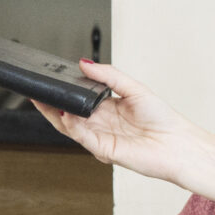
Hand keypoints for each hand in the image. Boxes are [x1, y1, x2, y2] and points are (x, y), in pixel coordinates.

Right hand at [35, 63, 214, 201]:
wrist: (178, 145)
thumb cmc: (163, 119)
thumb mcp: (134, 88)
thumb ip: (109, 76)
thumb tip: (85, 63)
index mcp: (107, 108)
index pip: (79, 98)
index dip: (65, 90)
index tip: (51, 78)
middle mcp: (101, 124)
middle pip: (69, 114)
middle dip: (51, 103)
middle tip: (36, 90)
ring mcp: (101, 138)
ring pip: (70, 127)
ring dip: (56, 114)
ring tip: (46, 100)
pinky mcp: (105, 150)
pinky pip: (83, 137)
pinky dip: (73, 127)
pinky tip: (67, 115)